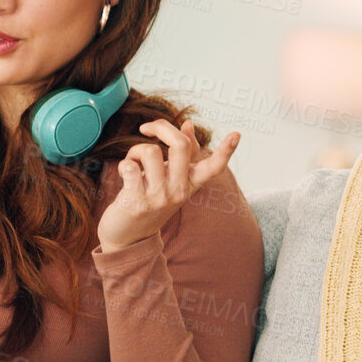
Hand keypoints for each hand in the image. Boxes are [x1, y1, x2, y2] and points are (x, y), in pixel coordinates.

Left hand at [95, 119, 238, 251]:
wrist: (128, 237)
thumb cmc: (149, 200)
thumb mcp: (170, 179)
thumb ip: (180, 154)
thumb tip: (188, 124)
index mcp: (190, 184)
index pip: (213, 167)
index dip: (226, 151)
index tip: (237, 134)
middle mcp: (179, 191)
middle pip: (180, 145)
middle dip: (161, 126)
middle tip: (146, 128)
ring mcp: (159, 197)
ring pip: (150, 151)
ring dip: (135, 150)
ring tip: (133, 162)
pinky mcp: (137, 201)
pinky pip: (130, 166)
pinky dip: (124, 164)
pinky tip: (125, 174)